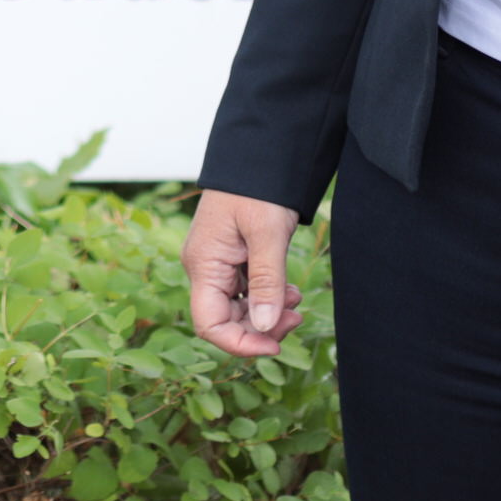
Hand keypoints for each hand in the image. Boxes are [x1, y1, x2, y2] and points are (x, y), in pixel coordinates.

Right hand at [184, 188, 307, 356]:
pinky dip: (267, 296)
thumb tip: (263, 327)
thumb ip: (266, 282)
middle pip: (226, 319)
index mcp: (204, 264)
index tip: (274, 345)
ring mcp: (217, 264)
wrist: (259, 155)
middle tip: (297, 316)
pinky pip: (245, 291)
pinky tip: (287, 288)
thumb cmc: (258, 187)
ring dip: (267, 312)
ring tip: (296, 298)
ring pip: (238, 308)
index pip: (209, 324)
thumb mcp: (267, 233)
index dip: (240, 343)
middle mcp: (204, 268)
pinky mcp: (231, 258)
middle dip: (261, 327)